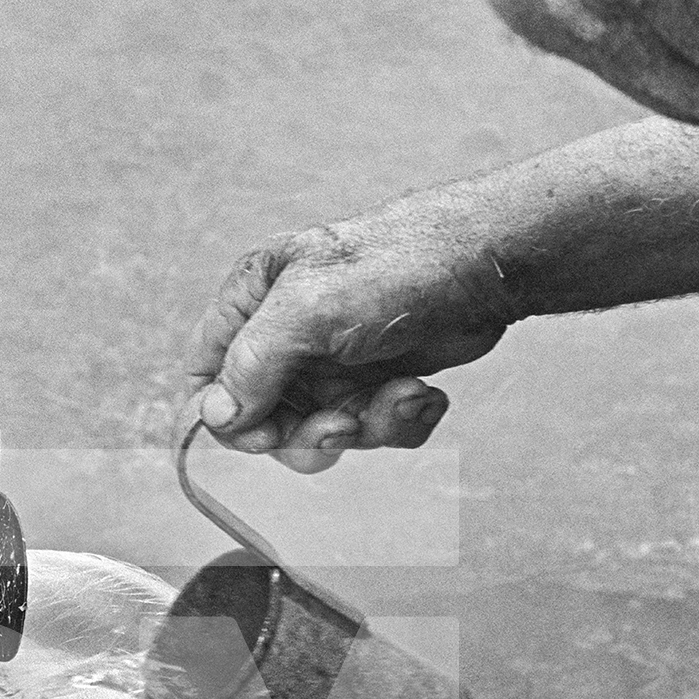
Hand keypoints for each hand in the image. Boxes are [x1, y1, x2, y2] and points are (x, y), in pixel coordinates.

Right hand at [184, 193, 515, 468]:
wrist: (492, 265)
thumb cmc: (399, 267)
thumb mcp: (308, 311)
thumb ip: (251, 366)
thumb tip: (212, 418)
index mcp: (255, 301)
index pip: (206, 373)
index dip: (225, 416)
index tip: (265, 434)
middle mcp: (289, 334)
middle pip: (265, 418)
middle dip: (308, 433)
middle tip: (344, 423)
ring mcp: (334, 360)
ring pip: (323, 432)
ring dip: (366, 427)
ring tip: (401, 394)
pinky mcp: (379, 380)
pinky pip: (372, 429)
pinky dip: (401, 422)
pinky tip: (424, 393)